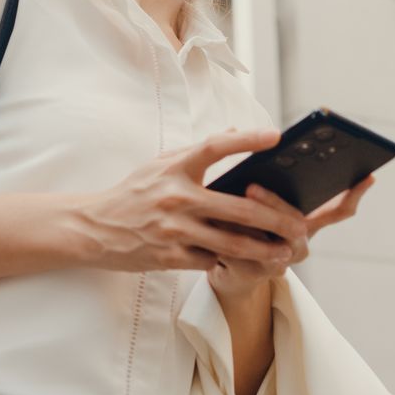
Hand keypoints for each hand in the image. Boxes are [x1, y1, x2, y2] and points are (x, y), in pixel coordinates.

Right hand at [78, 128, 309, 272]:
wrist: (94, 228)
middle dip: (275, 218)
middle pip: (238, 207)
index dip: (246, 139)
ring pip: (231, 242)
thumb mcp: (159, 163)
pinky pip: (210, 261)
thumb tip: (235, 130)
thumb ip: (196, 150)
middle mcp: (177, 197)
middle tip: (301, 224)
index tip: (275, 136)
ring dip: (264, 249)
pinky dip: (232, 263)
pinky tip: (252, 264)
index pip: (215, 147)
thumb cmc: (132, 192)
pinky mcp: (170, 257)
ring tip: (286, 251)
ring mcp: (174, 229)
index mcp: (175, 168)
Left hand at [206, 173, 376, 298]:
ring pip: (274, 241)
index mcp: (306, 219)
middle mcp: (300, 241)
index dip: (355, 194)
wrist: (221, 258)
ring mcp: (282, 259)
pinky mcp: (258, 271)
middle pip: (298, 223)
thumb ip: (249, 164)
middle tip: (254, 184)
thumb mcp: (249, 188)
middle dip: (277, 202)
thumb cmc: (241, 216)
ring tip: (244, 192)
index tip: (367, 175)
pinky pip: (248, 257)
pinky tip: (218, 223)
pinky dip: (234, 239)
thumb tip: (233, 128)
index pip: (339, 209)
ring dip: (256, 216)